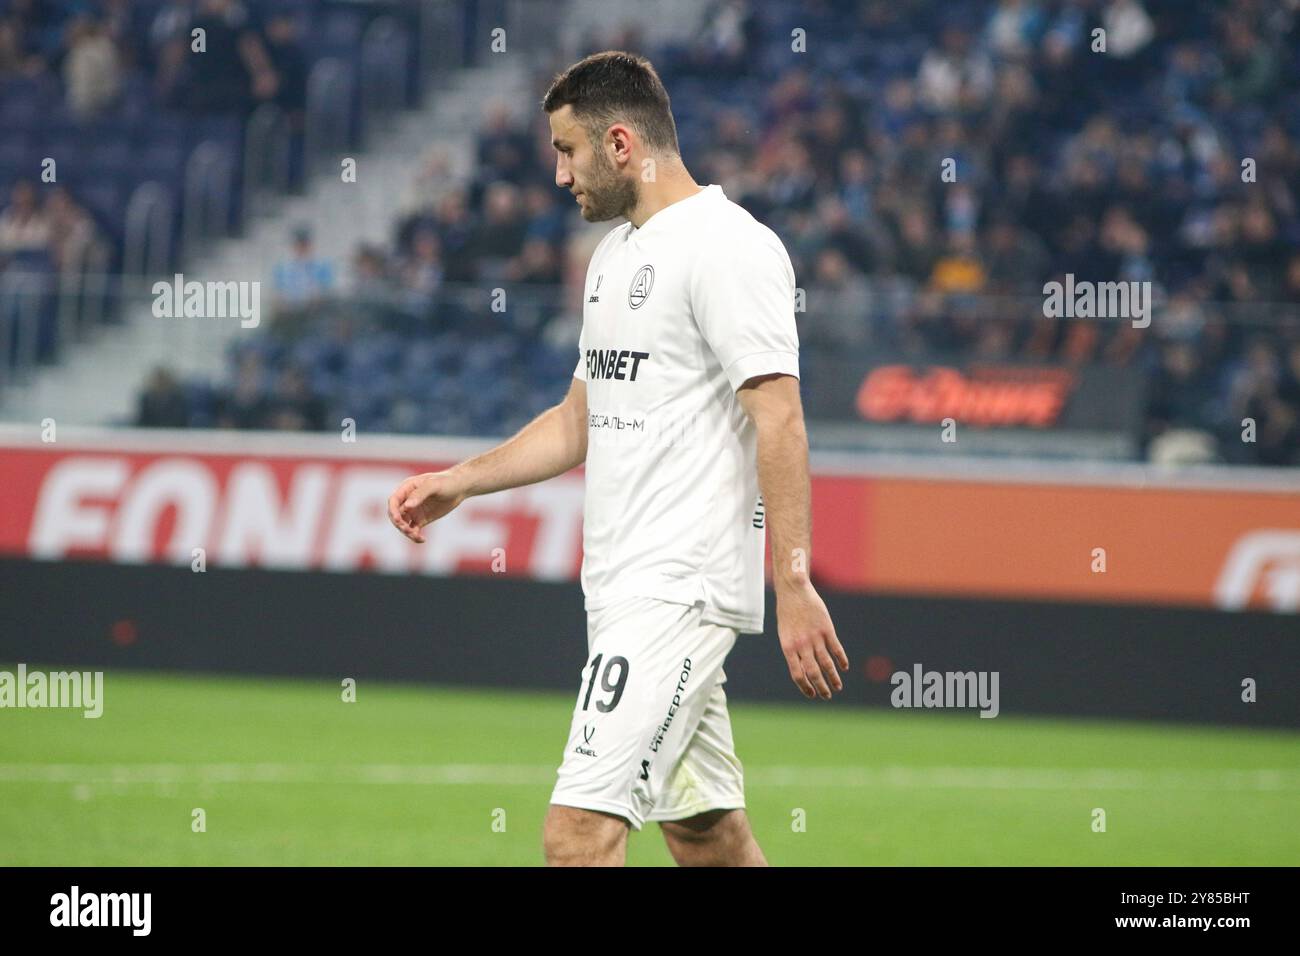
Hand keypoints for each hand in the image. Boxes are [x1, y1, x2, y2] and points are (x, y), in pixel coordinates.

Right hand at [387, 470, 467, 542]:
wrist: (459, 488)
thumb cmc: (446, 482)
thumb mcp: (433, 485)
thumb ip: (420, 494)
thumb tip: (407, 505)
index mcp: (407, 488)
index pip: (393, 501)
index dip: (393, 511)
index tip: (398, 520)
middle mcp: (407, 500)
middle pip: (396, 515)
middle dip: (399, 524)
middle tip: (409, 530)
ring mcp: (413, 511)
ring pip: (403, 524)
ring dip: (406, 532)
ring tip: (417, 536)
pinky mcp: (421, 519)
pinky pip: (413, 530)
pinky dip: (415, 537)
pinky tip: (422, 540)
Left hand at [776, 579, 848, 699]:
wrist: (794, 591)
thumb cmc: (787, 613)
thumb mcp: (785, 634)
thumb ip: (794, 651)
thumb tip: (804, 670)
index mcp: (788, 647)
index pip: (797, 674)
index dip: (805, 687)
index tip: (812, 694)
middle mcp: (802, 645)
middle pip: (813, 672)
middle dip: (821, 687)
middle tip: (827, 696)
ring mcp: (815, 637)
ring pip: (826, 663)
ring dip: (833, 677)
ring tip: (838, 687)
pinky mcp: (826, 629)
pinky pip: (836, 649)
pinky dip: (841, 660)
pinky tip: (844, 668)